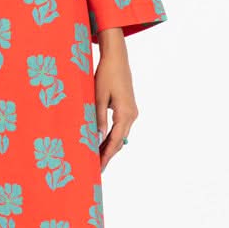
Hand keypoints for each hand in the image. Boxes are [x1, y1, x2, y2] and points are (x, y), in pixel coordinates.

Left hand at [95, 28, 137, 171]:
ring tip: (97, 158)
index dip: (106, 155)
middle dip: (108, 155)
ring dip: (110, 147)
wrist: (117, 58)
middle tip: (96, 168)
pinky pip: (121, 127)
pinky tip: (102, 142)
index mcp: (125, 113)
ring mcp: (132, 112)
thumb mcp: (98, 97)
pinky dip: (112, 137)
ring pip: (121, 135)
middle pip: (119, 141)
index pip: (115, 141)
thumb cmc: (106, 75)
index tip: (98, 167)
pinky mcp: (128, 108)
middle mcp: (132, 115)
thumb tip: (97, 138)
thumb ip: (98, 118)